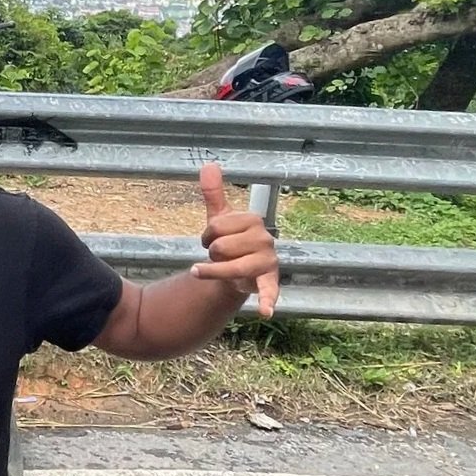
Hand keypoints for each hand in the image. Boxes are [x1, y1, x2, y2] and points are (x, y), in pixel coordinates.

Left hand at [187, 163, 280, 317]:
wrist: (238, 271)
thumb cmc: (231, 242)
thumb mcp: (220, 218)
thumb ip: (213, 193)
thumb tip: (208, 164)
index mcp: (254, 220)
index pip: (216, 226)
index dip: (207, 235)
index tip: (213, 238)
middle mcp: (265, 239)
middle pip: (220, 248)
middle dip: (212, 254)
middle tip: (222, 255)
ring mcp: (269, 262)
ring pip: (230, 268)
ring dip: (214, 272)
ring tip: (218, 271)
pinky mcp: (268, 282)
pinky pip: (268, 291)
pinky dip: (266, 300)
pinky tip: (264, 311)